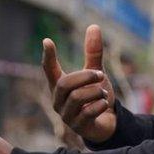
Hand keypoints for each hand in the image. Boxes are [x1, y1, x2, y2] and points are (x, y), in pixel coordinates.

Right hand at [42, 24, 116, 142]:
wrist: (107, 122)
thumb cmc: (95, 95)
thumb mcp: (95, 72)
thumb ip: (93, 53)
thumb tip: (94, 26)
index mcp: (59, 85)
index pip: (49, 69)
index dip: (48, 56)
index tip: (47, 40)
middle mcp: (59, 100)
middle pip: (64, 84)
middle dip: (84, 77)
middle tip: (100, 74)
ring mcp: (67, 115)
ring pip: (76, 98)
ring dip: (95, 91)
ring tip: (104, 92)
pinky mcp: (78, 126)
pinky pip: (87, 113)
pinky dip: (99, 104)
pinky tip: (104, 103)